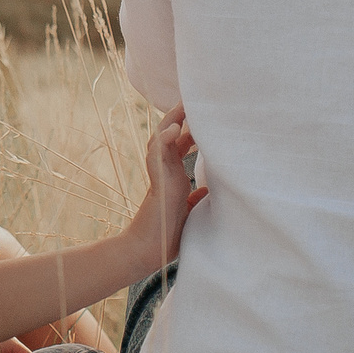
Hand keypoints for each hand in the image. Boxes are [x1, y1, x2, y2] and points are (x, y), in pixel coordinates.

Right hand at [128, 106, 202, 269]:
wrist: (148, 252)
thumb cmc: (166, 236)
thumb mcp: (187, 212)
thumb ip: (193, 199)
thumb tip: (205, 191)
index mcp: (172, 178)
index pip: (177, 148)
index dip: (187, 132)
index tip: (199, 118)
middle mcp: (165, 174)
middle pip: (168, 137)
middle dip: (178, 118)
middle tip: (190, 100)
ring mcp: (160, 177)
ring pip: (160, 141)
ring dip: (171, 122)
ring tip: (182, 104)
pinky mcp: (158, 184)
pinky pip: (158, 156)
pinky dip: (165, 140)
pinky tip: (176, 128)